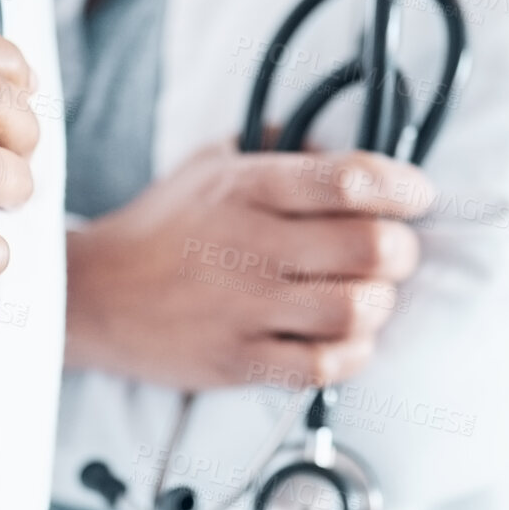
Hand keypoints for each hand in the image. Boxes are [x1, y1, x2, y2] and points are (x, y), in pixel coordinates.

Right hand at [66, 143, 432, 390]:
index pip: (351, 179)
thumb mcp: (213, 163)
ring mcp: (244, 308)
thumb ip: (279, 147)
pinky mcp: (237, 361)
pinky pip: (324, 367)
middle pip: (370, 248)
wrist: (91, 294)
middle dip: (401, 250)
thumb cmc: (165, 226)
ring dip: (379, 304)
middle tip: (392, 253)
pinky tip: (343, 339)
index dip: (403, 188)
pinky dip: (351, 354)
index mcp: (248, 187)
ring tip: (367, 297)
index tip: (416, 197)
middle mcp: (250, 245)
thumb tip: (347, 142)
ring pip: (357, 310)